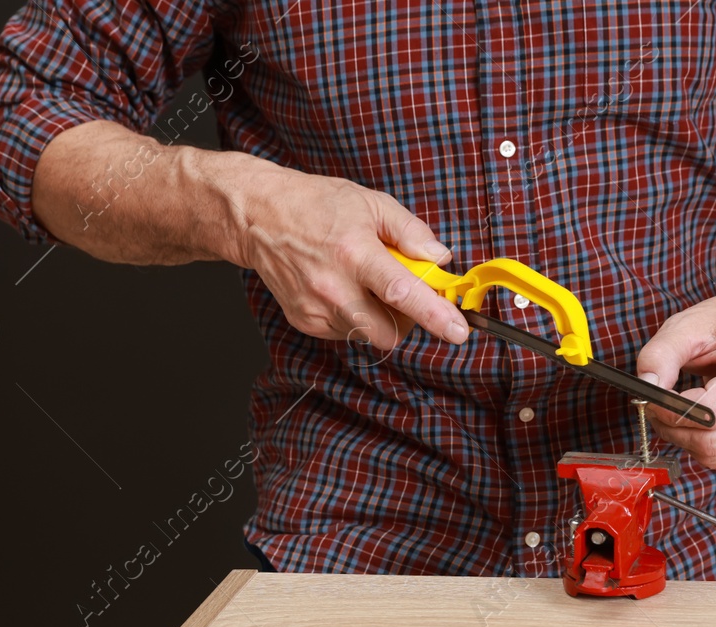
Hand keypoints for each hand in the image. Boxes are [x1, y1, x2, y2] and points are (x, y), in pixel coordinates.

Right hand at [215, 157, 469, 350]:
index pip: (402, 293)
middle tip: (403, 293)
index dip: (434, 315)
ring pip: (368, 335)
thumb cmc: (315, 205)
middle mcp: (334, 286)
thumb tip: (440, 257)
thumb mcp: (370, 202)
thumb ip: (410, 231)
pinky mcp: (304, 321)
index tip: (458, 330)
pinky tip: (343, 289)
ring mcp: (316, 308)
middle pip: (389, 332)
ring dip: (380, 318)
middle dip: (408, 321)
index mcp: (355, 253)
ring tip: (365, 284)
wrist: (257, 217)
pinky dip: (355, 317)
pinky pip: (346, 332)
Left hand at [635, 283, 715, 468]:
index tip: (652, 400)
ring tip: (680, 412)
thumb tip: (646, 389)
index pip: (710, 412)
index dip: (671, 412)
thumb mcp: (689, 325)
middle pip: (712, 441)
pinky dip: (705, 446)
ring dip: (686, 440)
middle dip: (674, 430)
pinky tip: (704, 421)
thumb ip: (661, 355)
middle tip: (659, 409)